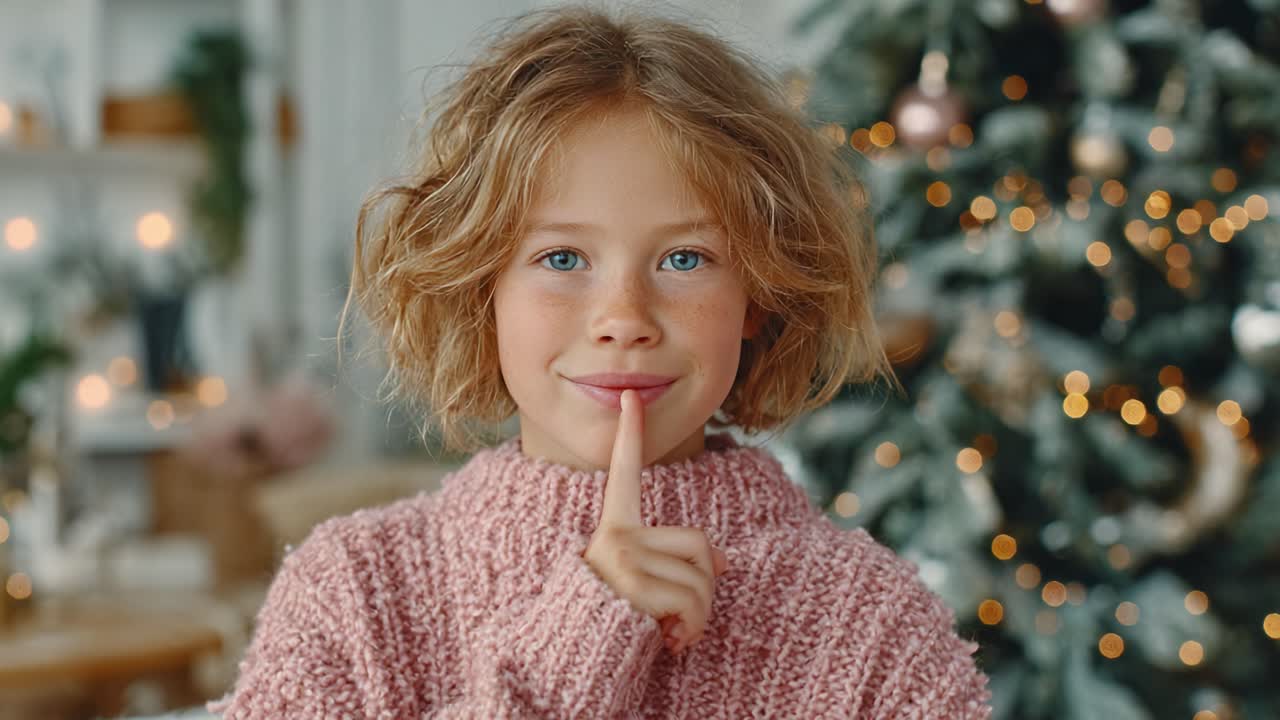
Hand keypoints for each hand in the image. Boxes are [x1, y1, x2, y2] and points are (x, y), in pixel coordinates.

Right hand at [581, 390, 728, 653]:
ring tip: (675, 632)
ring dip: (701, 616)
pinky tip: (672, 642)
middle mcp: (615, 535)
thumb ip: (677, 562)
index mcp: (613, 527)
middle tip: (685, 613)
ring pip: (703, 580)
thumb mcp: (639, 582)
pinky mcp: (633, 585)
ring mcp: (622, 559)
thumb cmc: (612, 619)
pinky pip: (693, 603)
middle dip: (707, 585)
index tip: (630, 395)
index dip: (629, 433)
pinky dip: (693, 630)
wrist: (573, 658)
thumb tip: (729, 564)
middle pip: (700, 545)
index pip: (624, 472)